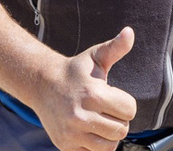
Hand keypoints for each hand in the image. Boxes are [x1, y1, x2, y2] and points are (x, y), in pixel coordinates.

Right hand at [35, 27, 138, 150]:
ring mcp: (71, 133)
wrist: (42, 84)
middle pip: (121, 130)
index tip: (114, 97)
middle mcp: (81, 116)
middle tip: (107, 109)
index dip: (126, 103)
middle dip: (118, 119)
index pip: (130, 110)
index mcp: (93, 94)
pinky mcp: (65, 145)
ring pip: (109, 146)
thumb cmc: (75, 71)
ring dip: (109, 135)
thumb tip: (130, 32)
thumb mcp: (95, 56)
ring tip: (101, 120)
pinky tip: (90, 130)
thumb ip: (115, 47)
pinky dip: (95, 144)